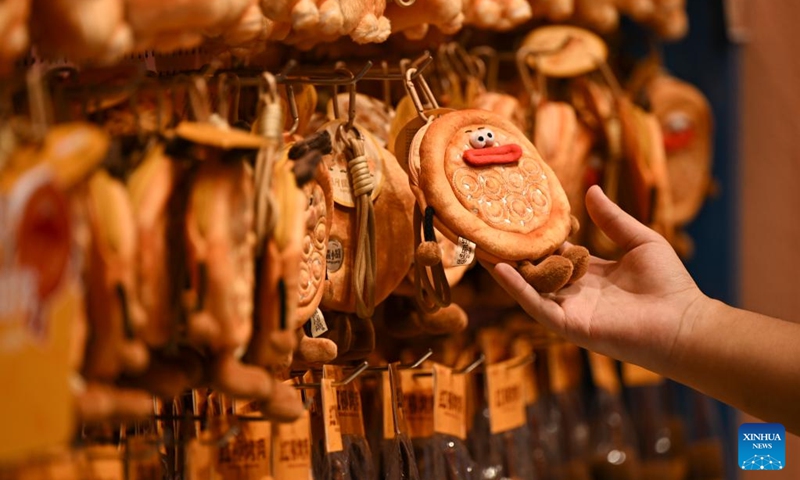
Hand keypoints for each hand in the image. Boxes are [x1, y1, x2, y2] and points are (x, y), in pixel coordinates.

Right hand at [489, 185, 709, 370]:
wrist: (682, 323)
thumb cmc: (669, 284)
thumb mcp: (640, 240)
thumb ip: (612, 220)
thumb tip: (591, 189)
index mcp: (592, 273)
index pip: (557, 251)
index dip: (540, 234)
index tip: (520, 212)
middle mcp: (576, 292)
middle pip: (536, 268)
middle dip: (514, 250)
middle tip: (490, 228)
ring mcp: (569, 309)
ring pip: (529, 286)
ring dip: (505, 268)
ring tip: (482, 245)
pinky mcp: (567, 324)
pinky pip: (535, 305)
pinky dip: (516, 287)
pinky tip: (498, 268)